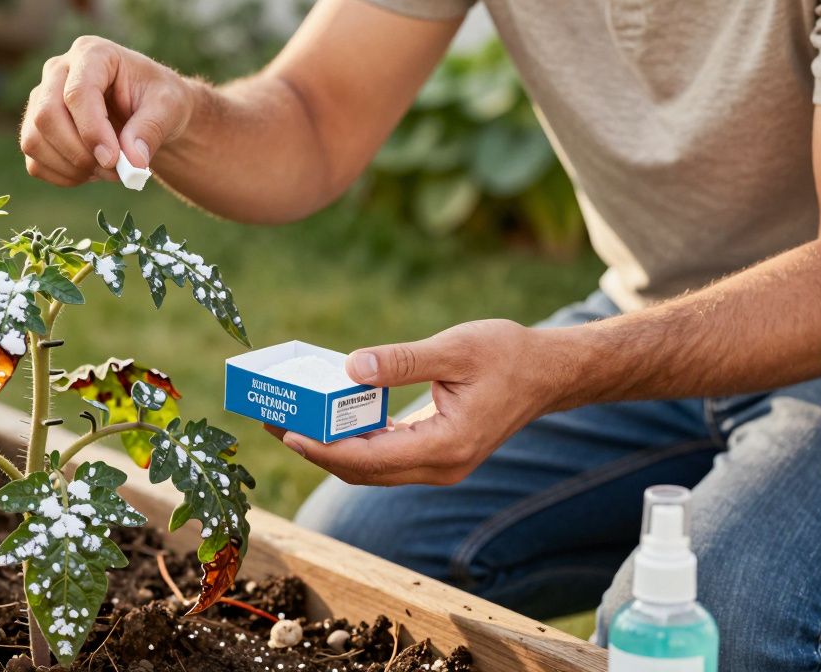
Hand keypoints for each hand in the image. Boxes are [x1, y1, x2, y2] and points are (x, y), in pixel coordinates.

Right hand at [19, 35, 195, 186]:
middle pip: (46, 115)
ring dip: (71, 168)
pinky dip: (63, 176)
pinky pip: (35, 162)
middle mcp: (58, 71)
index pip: (77, 92)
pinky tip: (91, 173)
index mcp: (92, 53)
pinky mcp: (36, 129)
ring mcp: (41, 99)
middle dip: (79, 153)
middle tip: (114, 171)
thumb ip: (151, 130)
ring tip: (108, 171)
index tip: (114, 160)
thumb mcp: (169, 107)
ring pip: (34, 140)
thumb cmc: (159, 100)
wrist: (149, 111)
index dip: (92, 131)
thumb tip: (132, 163)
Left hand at [275, 320, 564, 485]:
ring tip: (288, 422)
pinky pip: (384, 457)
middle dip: (314, 450)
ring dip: (328, 449)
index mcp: (446, 446)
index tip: (286, 432)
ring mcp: (438, 466)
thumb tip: (351, 367)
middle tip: (272, 423)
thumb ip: (402, 361)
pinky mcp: (434, 455)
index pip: (369, 459)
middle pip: (362, 471)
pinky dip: (352, 443)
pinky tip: (327, 420)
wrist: (548, 373)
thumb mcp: (455, 348)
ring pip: (370, 469)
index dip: (322, 449)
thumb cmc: (508, 355)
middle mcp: (440, 467)